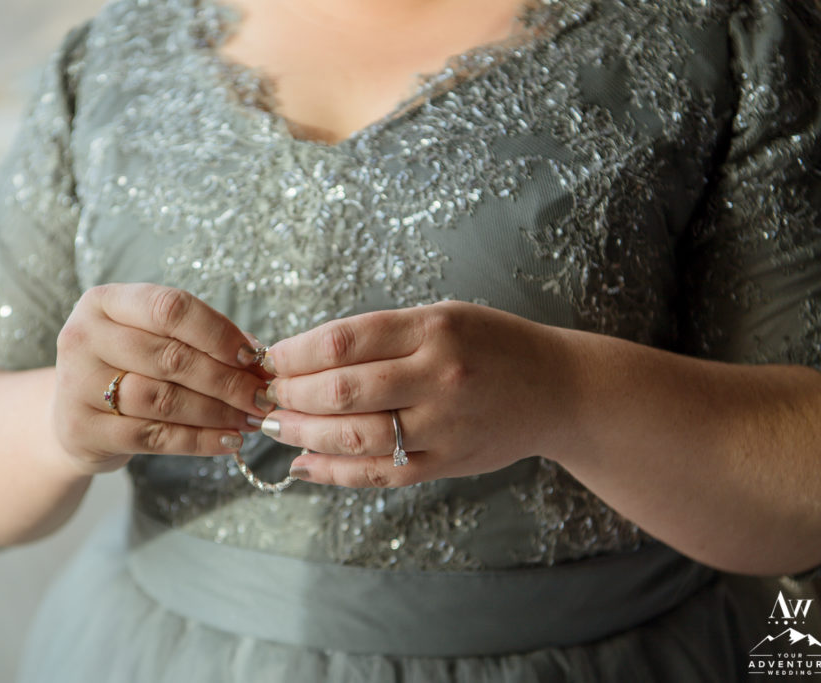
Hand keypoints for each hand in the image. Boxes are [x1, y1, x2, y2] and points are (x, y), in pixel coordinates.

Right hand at [52, 283, 270, 473]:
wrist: (72, 417)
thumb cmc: (126, 368)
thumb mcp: (151, 339)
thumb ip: (198, 339)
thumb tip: (258, 355)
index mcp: (104, 302)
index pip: (170, 308)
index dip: (218, 332)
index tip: (254, 355)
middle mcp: (84, 337)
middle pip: (171, 357)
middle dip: (227, 380)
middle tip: (263, 396)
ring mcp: (78, 385)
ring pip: (164, 400)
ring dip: (218, 412)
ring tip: (251, 420)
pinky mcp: (83, 431)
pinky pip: (154, 437)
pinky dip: (198, 440)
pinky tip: (228, 441)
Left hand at [260, 301, 573, 486]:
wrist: (558, 390)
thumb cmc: (493, 345)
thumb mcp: (443, 317)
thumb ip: (381, 335)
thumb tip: (305, 355)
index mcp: (433, 329)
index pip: (343, 341)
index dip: (294, 353)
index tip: (267, 358)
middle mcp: (437, 376)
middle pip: (342, 390)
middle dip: (289, 394)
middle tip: (262, 394)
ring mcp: (443, 425)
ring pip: (355, 437)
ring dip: (303, 434)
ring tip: (274, 427)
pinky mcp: (446, 463)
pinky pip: (379, 474)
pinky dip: (333, 473)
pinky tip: (302, 465)